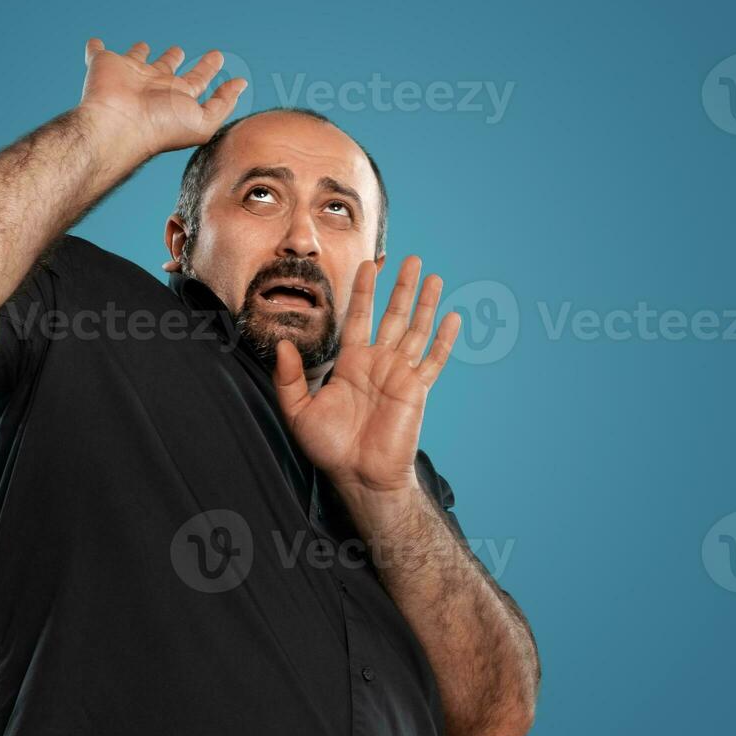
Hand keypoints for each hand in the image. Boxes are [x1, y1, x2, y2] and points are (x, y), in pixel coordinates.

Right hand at [78, 38, 247, 162]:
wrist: (119, 124)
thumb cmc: (161, 127)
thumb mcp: (204, 121)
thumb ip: (223, 104)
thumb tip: (240, 85)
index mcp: (176, 97)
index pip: (196, 80)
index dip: (208, 68)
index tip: (218, 57)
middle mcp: (153, 86)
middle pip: (166, 68)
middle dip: (173, 58)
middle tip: (179, 49)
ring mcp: (129, 76)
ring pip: (136, 59)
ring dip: (139, 52)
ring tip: (144, 45)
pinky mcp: (105, 64)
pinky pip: (98, 53)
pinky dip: (95, 48)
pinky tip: (95, 43)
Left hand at [274, 256, 460, 500]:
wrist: (359, 476)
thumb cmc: (329, 448)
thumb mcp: (298, 411)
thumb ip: (289, 377)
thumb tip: (282, 343)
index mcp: (352, 363)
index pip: (359, 317)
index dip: (363, 291)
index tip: (368, 265)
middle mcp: (378, 363)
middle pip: (393, 316)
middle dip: (402, 287)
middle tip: (412, 259)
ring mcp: (400, 375)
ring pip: (417, 331)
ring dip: (426, 304)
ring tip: (434, 276)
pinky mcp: (417, 390)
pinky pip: (434, 361)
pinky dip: (444, 339)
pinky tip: (453, 317)